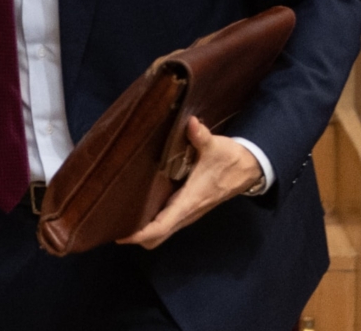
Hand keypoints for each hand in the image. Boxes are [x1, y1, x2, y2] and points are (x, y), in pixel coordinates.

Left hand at [117, 117, 262, 249]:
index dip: (140, 234)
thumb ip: (201, 136)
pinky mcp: (189, 208)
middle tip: (111, 224)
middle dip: (136, 236)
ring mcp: (189, 212)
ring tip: (118, 217)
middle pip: (158, 237)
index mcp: (190, 201)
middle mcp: (188, 212)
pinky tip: (137, 209)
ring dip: (143, 230)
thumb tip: (192, 123)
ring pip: (163, 231)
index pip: (161, 226)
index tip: (119, 235)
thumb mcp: (216, 146)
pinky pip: (167, 223)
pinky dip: (152, 223)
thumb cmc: (230, 159)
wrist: (250, 168)